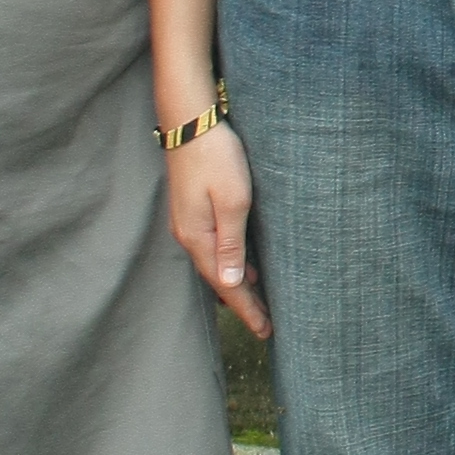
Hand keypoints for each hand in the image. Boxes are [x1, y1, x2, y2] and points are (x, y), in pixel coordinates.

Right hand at [165, 129, 268, 337]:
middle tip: (265, 325)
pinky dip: (230, 264)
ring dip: (237, 285)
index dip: (246, 310)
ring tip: (258, 304)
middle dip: (242, 304)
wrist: (190, 123)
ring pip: (215, 264)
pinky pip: (214, 248)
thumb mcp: (233, 201)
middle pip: (218, 279)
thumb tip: (231, 284)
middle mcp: (190, 236)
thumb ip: (231, 244)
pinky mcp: (193, 210)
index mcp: (199, 238)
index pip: (226, 285)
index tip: (265, 331)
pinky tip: (246, 267)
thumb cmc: (217, 157)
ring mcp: (189, 223)